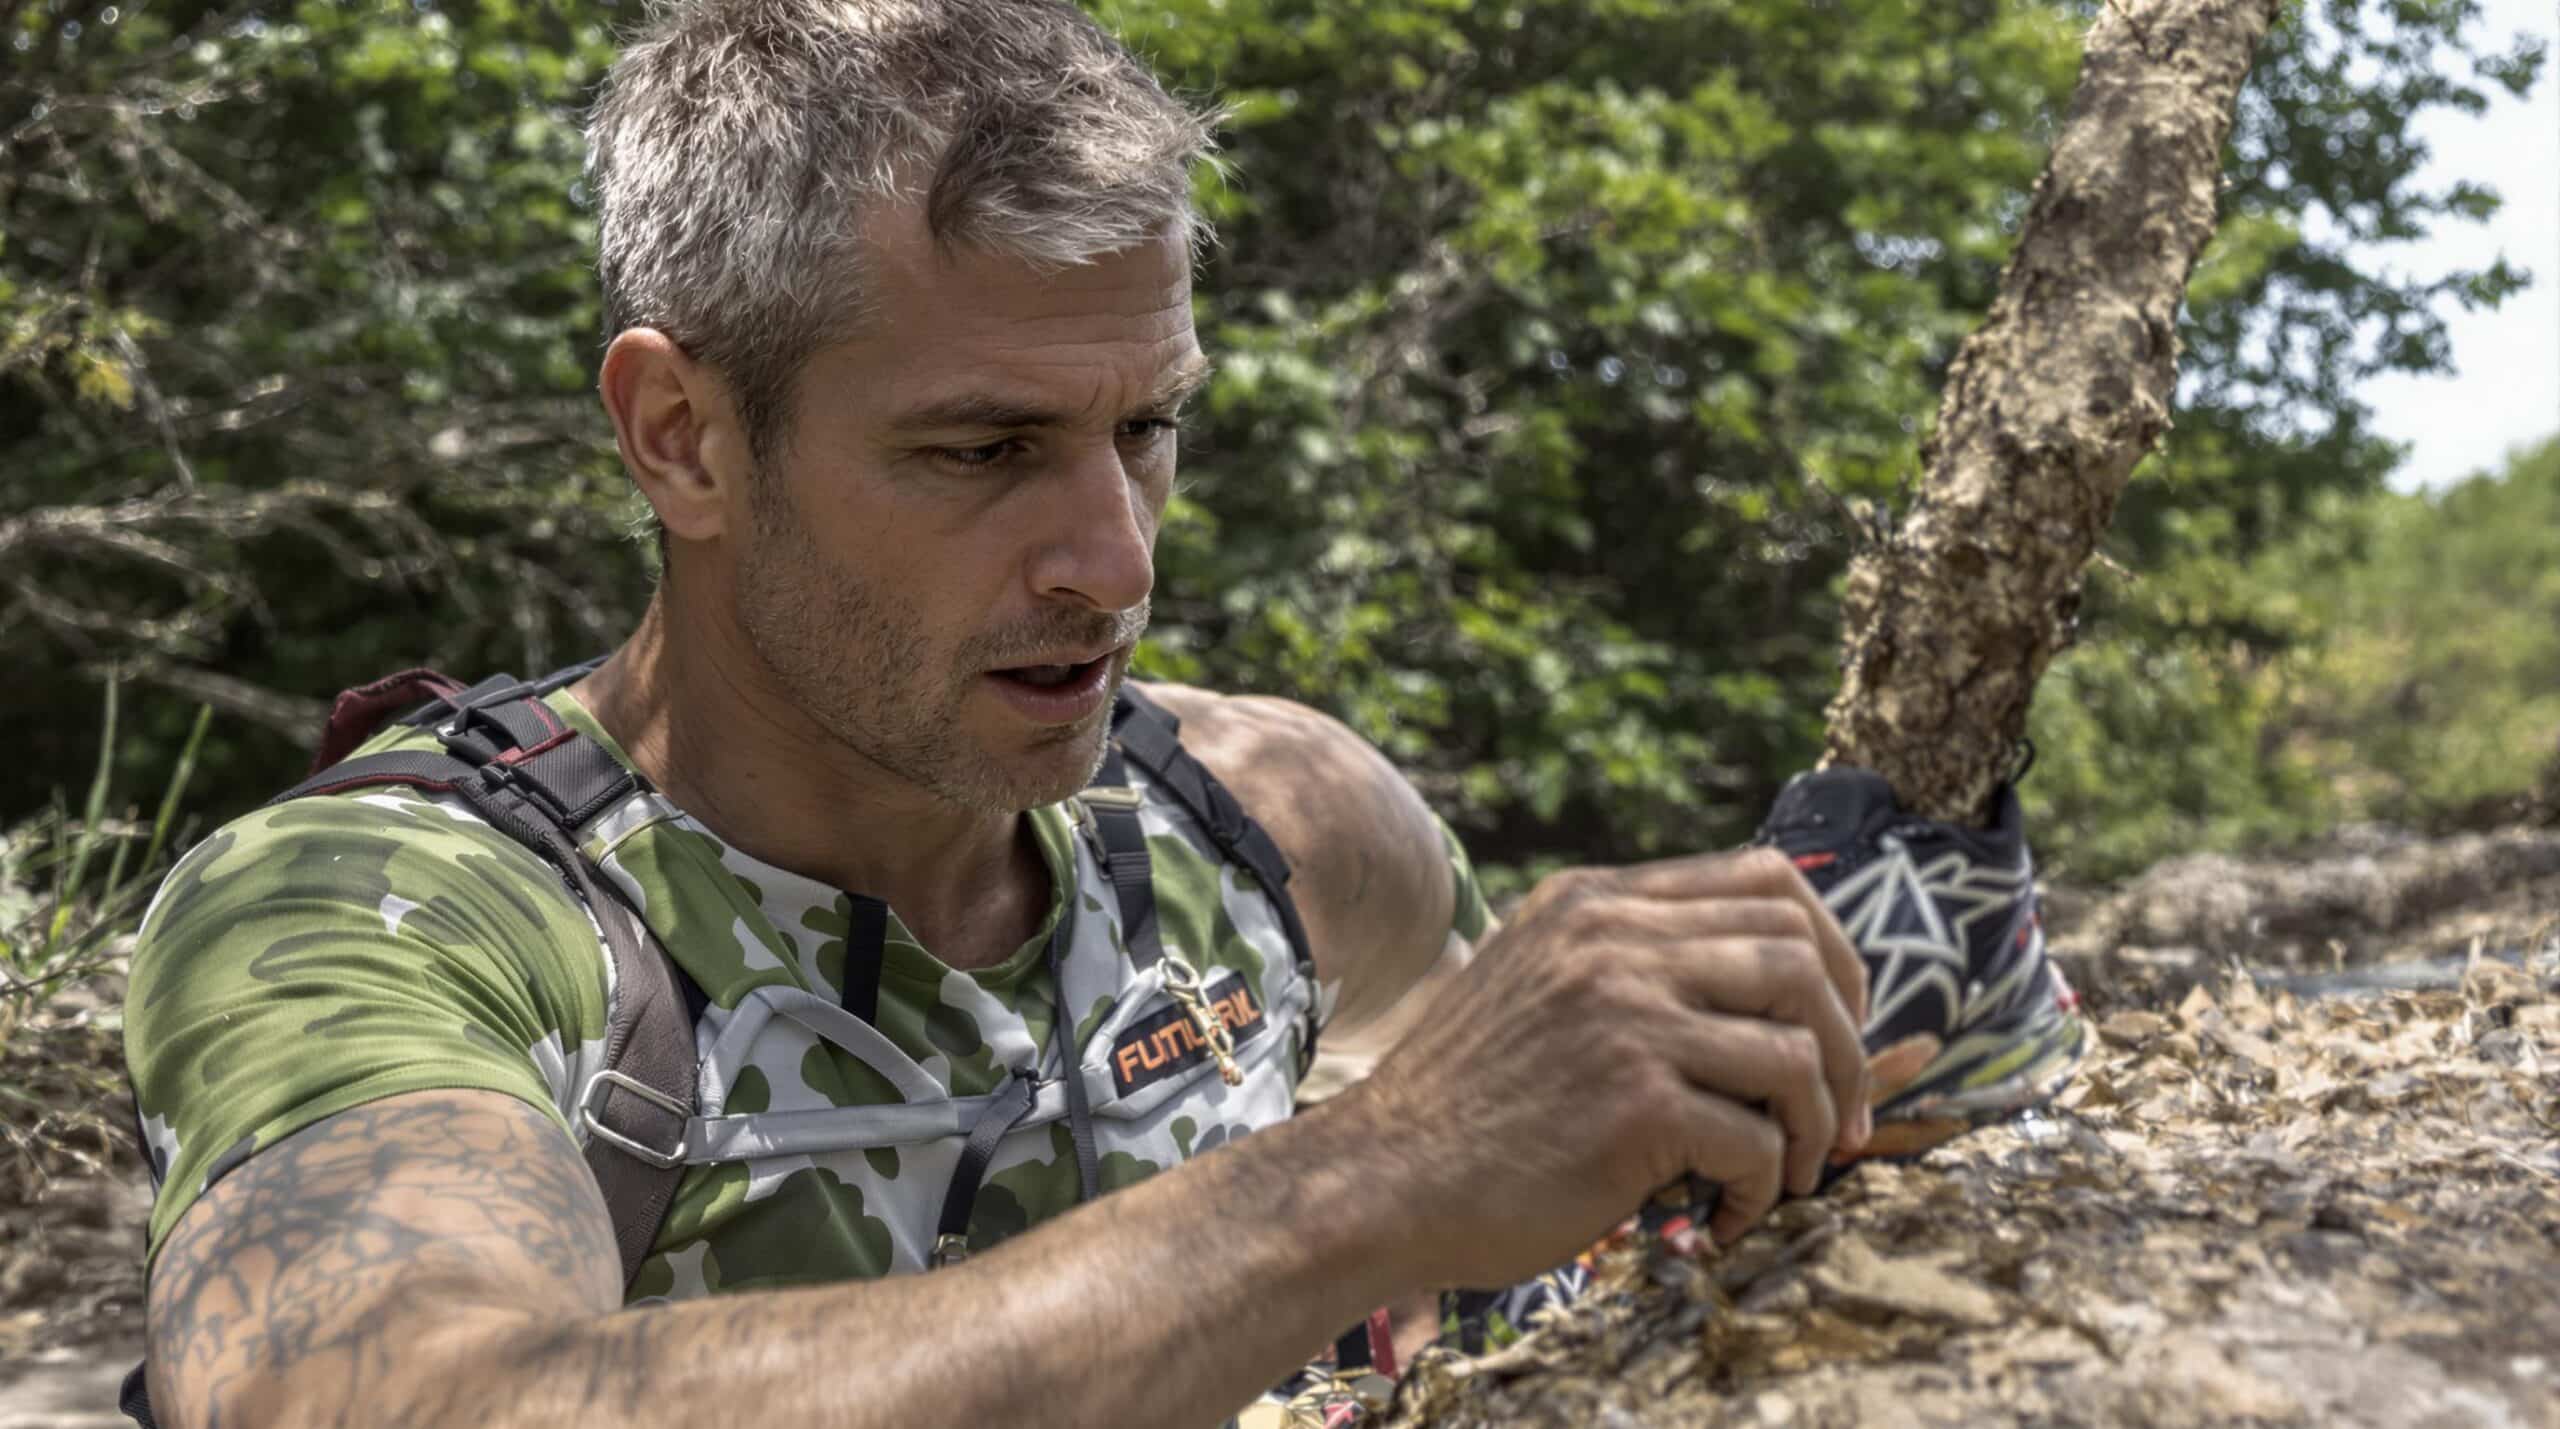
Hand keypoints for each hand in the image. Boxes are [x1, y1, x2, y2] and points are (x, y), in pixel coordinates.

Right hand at [1343, 848, 1869, 1289]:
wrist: (1379, 1180)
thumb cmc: (1466, 1107)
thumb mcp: (1538, 986)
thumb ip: (1625, 962)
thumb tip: (1768, 985)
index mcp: (1593, 903)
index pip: (1768, 879)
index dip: (1833, 950)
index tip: (1837, 1023)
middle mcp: (1612, 942)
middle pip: (1803, 956)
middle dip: (1849, 1045)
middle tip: (1840, 1118)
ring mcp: (1625, 1017)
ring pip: (1799, 1050)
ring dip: (1817, 1125)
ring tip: (1790, 1175)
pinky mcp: (1635, 1103)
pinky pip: (1759, 1140)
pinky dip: (1763, 1189)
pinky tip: (1723, 1217)